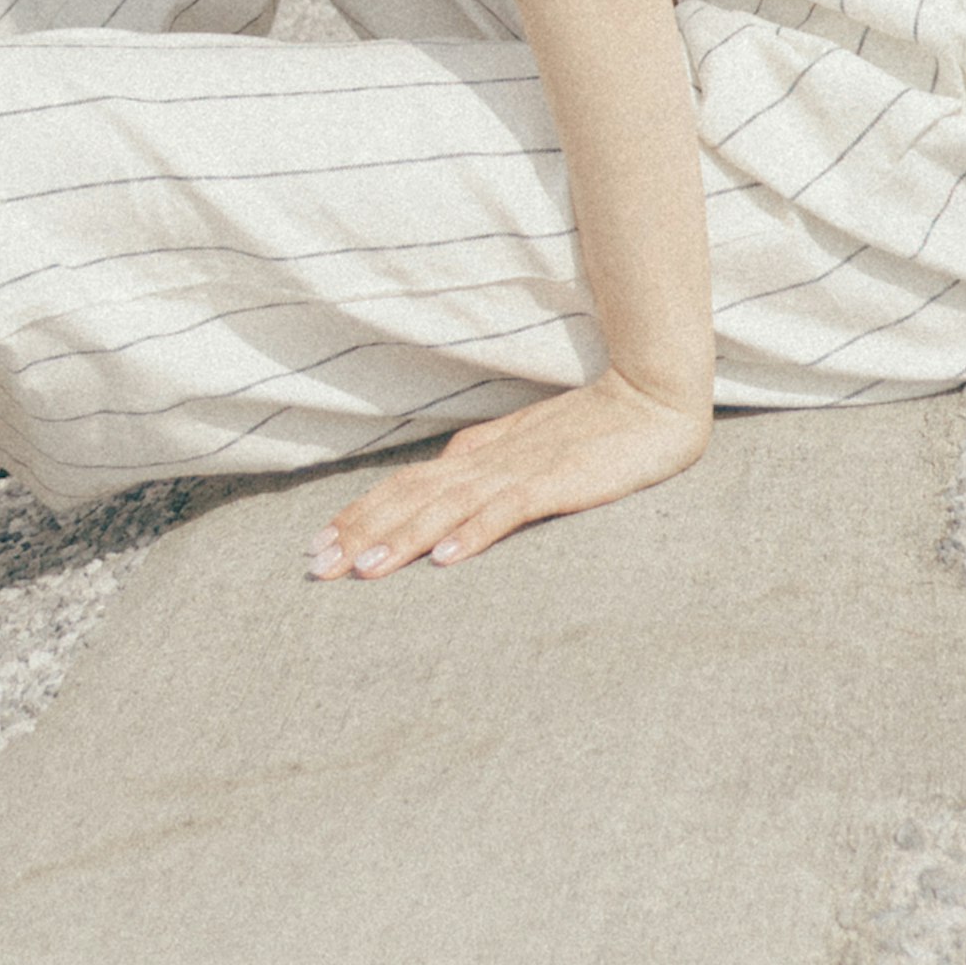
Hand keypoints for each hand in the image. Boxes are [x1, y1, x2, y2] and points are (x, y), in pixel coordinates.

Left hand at [308, 369, 710, 580]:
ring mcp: (521, 470)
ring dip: (403, 538)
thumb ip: (481, 464)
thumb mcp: (524, 447)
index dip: (360, 513)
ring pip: (448, 507)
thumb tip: (438, 482)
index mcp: (477, 455)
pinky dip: (474, 533)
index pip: (405, 486)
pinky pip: (508, 511)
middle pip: (412, 498)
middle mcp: (488, 462)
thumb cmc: (590, 427)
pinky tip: (446, 559)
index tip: (317, 545)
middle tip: (315, 567)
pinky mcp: (558, 482)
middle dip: (361, 533)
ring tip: (364, 570)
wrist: (650, 395)